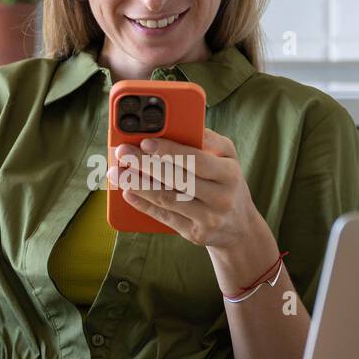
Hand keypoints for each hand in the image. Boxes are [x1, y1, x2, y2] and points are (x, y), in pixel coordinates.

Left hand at [107, 128, 280, 294]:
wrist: (240, 228)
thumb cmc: (227, 183)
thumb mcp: (228, 158)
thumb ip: (208, 139)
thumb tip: (179, 124)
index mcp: (229, 174)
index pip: (196, 160)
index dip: (170, 151)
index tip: (145, 142)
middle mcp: (221, 198)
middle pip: (177, 179)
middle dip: (145, 164)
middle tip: (122, 153)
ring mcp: (208, 219)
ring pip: (167, 199)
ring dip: (138, 185)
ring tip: (117, 173)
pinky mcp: (195, 234)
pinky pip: (165, 217)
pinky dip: (144, 204)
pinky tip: (127, 193)